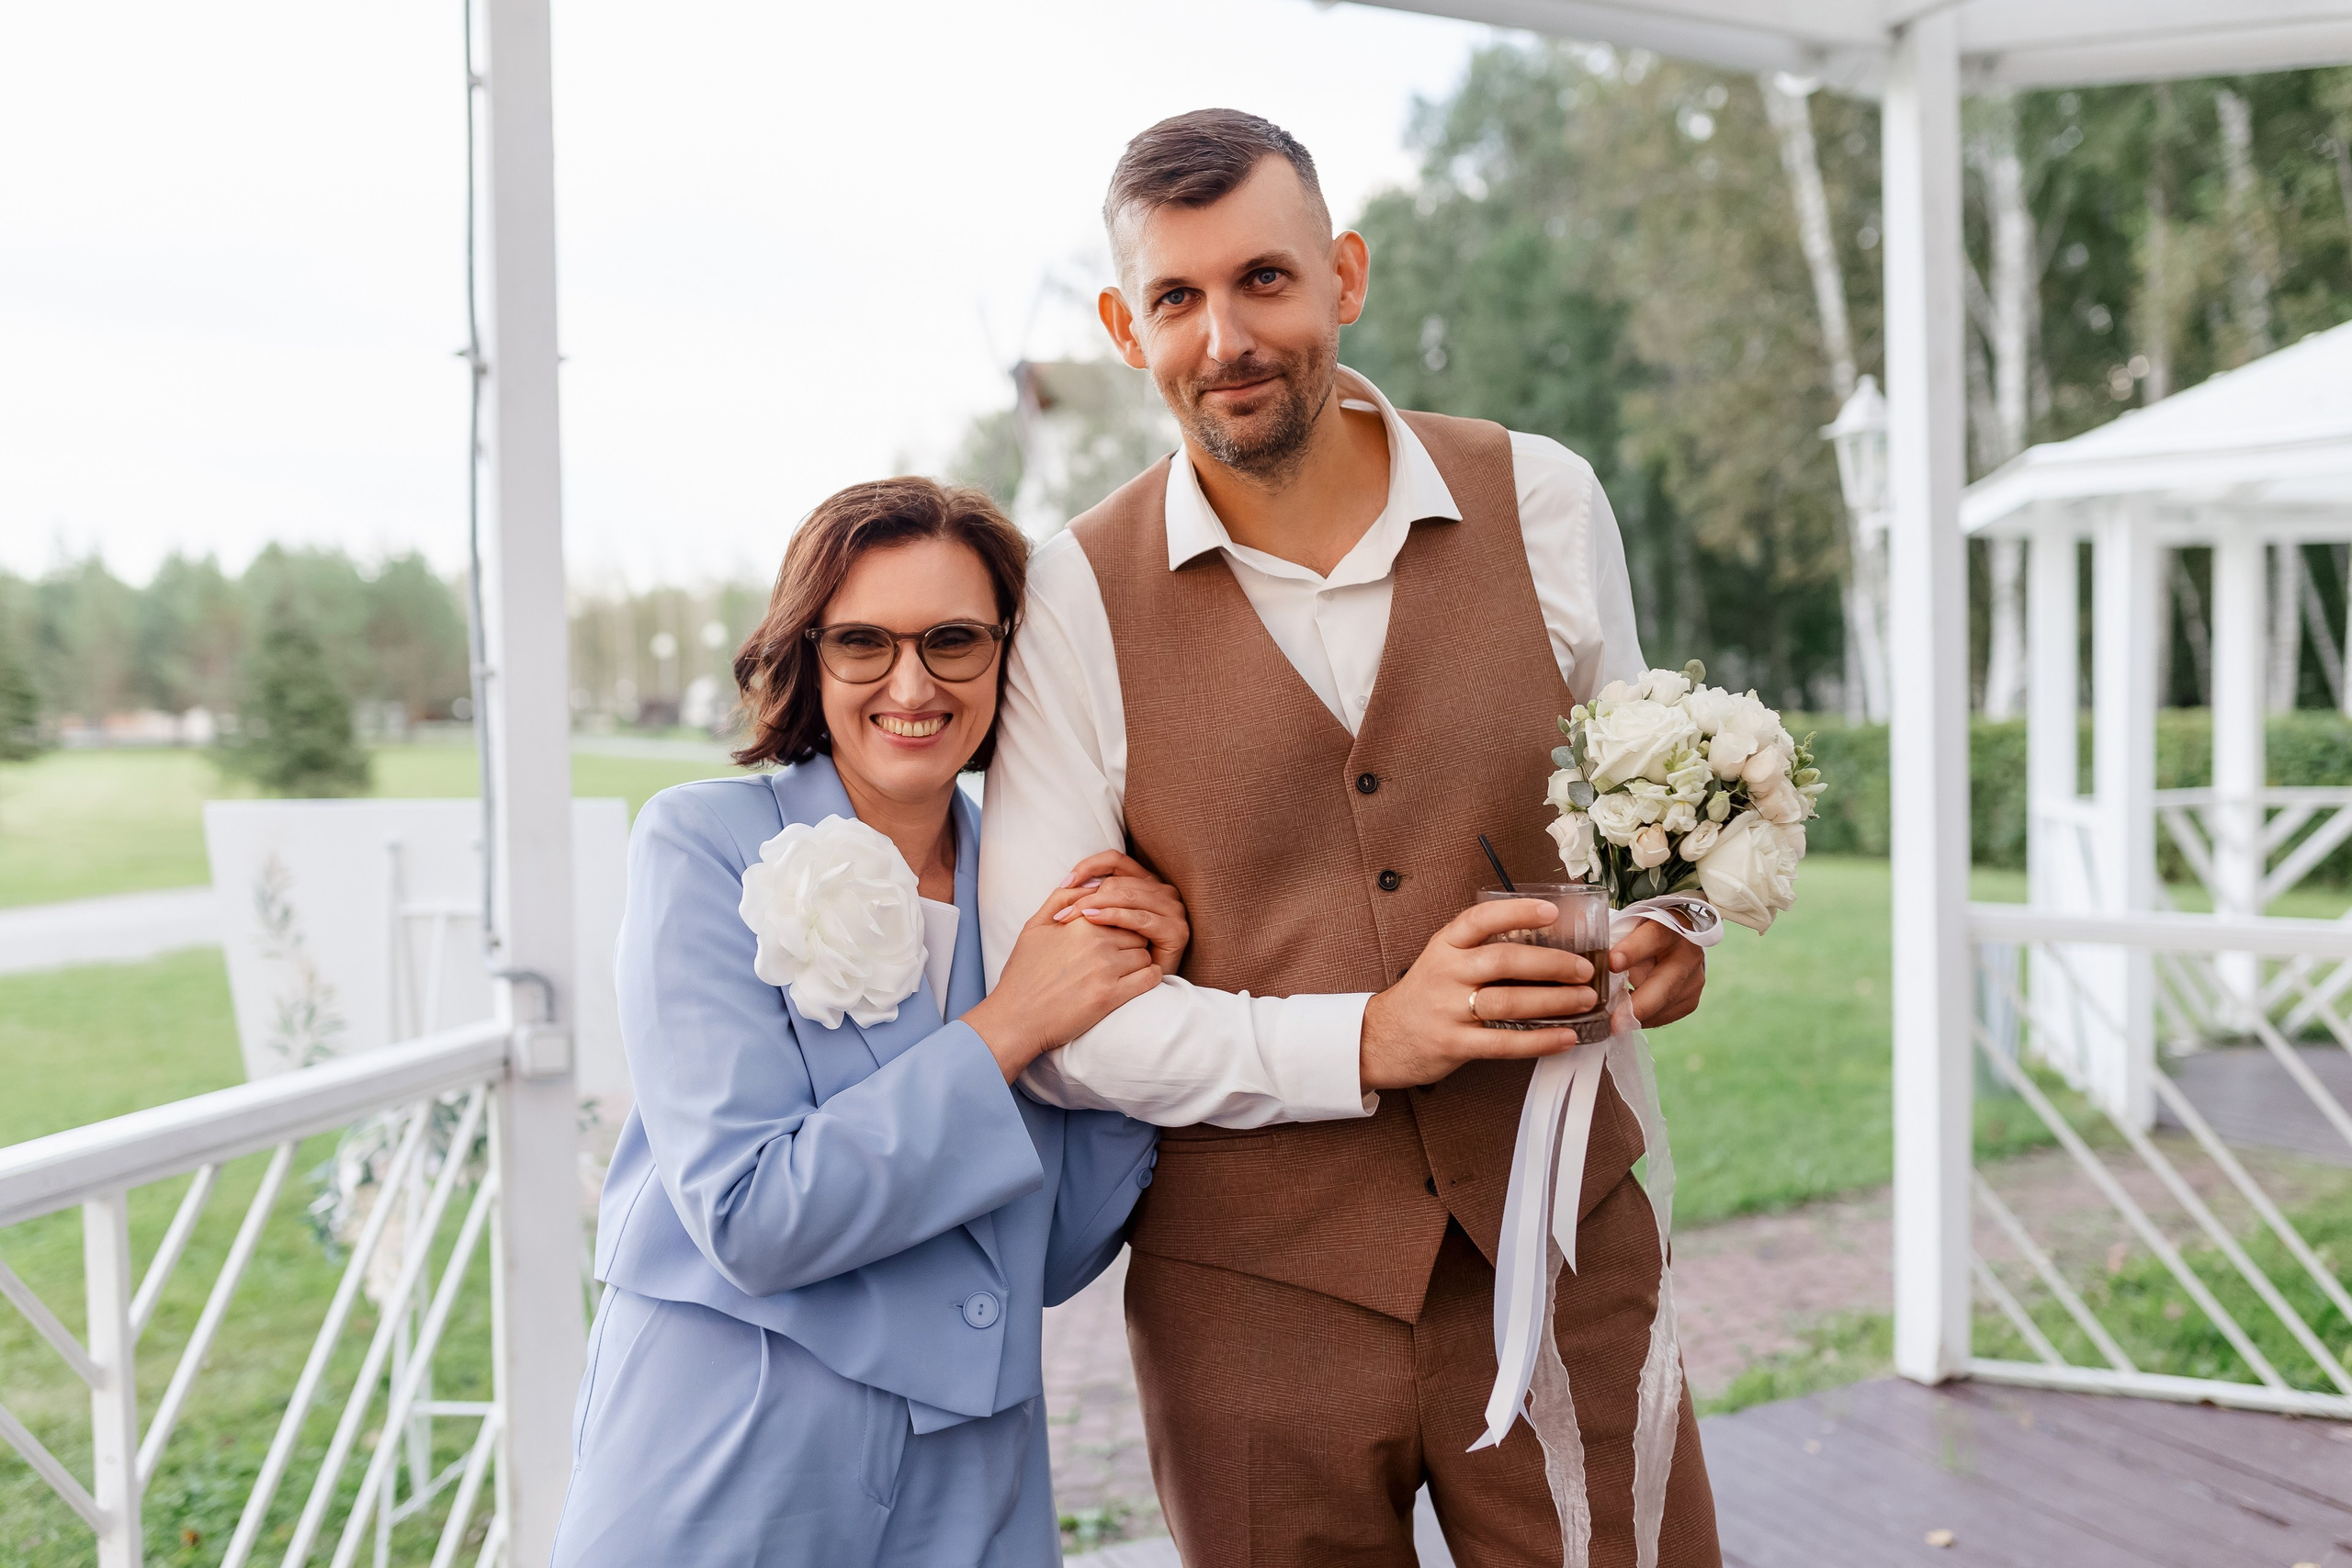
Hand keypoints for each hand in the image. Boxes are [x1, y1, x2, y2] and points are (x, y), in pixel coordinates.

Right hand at [964, 886, 1162, 1082]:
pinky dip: (1150, 979)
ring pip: (1145, 954)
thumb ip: (1062, 899)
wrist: (1015, 1017)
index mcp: (1080, 922)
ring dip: (1139, 963)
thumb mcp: (1035, 926)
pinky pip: (1150, 977)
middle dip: (1131, 942)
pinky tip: (1137, 983)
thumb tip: (1092, 883)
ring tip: (1124, 973)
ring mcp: (1105, 968)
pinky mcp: (1111, 996)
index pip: (1120, 910)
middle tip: (1120, 957)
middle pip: (1136, 932)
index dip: (1119, 924)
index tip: (1115, 938)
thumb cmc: (1023, 973)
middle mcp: (1096, 941)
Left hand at [1048, 850, 1189, 973]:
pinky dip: (1115, 917)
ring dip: (1097, 904)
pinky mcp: (1175, 931)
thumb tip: (1067, 883)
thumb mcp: (1097, 922)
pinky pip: (1141, 919)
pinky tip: (1093, 921)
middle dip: (1087, 894)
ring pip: (1128, 896)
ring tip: (1072, 917)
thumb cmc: (1111, 958)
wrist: (1134, 992)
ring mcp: (1172, 910)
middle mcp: (1162, 892)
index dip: (1089, 866)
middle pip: (1119, 881)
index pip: (1115, 860)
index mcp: (1144, 883)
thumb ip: (1088, 898)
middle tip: (1062, 912)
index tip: (1065, 883)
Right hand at [1358, 899, 1596, 1091]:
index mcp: (1445, 946)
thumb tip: (1544, 945)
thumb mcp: (1442, 960)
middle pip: (1504, 961)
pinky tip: (1566, 1037)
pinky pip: (1505, 1043)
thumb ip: (1480, 950)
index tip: (1552, 912)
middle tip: (1585, 969)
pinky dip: (1540, 1040)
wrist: (1380, 1038)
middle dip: (1552, 964)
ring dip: (1554, 1001)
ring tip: (1585, 1000)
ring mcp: (1448, 1010)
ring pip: (1509, 1002)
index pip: (1480, 919)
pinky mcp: (1454, 1044)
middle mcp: (1446, 973)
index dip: (1517, 912)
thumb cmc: (1424, 996)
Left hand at [1612, 920, 1705, 1027]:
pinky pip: (1663, 1016)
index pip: (1652, 938)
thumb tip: (1581, 946)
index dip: (1632, 951)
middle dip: (1638, 1004)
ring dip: (1635, 1016)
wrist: (1676, 942)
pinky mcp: (1690, 1000)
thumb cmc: (1642, 933)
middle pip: (1665, 983)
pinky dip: (1642, 1019)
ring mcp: (1693, 980)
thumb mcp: (1629, 925)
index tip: (1612, 963)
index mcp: (1670, 926)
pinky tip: (1625, 1017)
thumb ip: (1611, 936)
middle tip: (1614, 1021)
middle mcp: (1687, 954)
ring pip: (1663, 1005)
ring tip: (1609, 1022)